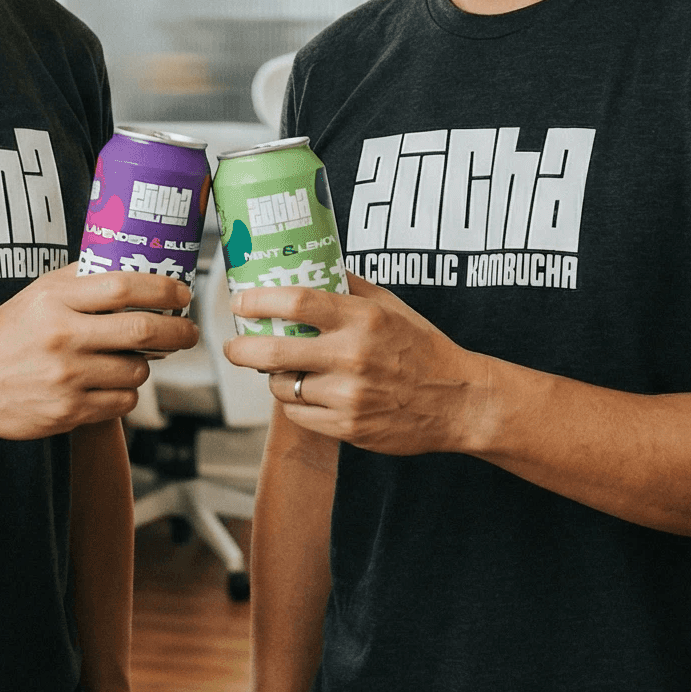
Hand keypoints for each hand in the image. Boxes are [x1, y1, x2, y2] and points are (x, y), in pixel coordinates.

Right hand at [0, 264, 196, 440]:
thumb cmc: (8, 334)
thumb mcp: (37, 294)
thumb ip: (80, 279)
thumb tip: (133, 264)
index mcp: (54, 300)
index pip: (123, 286)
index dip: (162, 288)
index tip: (182, 292)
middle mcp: (62, 337)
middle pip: (142, 330)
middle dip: (179, 330)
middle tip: (189, 330)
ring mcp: (66, 377)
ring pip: (137, 370)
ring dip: (143, 365)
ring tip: (127, 359)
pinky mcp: (69, 411)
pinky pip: (123, 402)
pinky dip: (124, 392)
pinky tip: (107, 383)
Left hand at [223, 274, 485, 456]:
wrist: (457, 401)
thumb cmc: (421, 347)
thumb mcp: (391, 306)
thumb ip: (350, 286)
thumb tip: (313, 263)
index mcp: (362, 319)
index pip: (297, 302)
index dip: (259, 300)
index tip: (240, 301)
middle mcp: (352, 357)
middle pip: (274, 352)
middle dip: (241, 348)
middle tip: (233, 346)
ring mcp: (348, 396)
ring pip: (282, 387)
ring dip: (274, 378)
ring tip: (283, 370)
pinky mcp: (347, 427)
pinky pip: (299, 414)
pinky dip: (295, 403)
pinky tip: (308, 393)